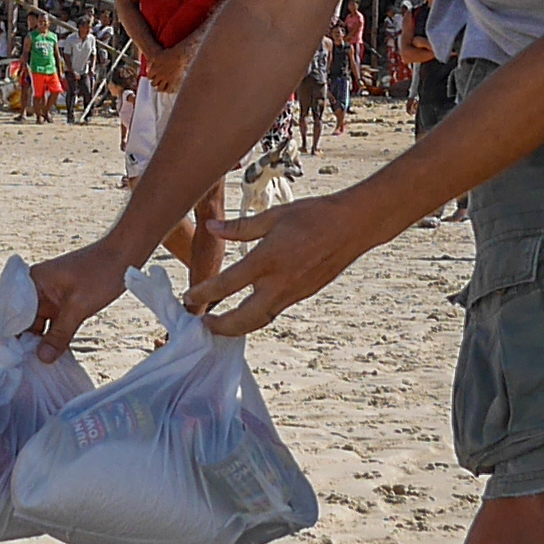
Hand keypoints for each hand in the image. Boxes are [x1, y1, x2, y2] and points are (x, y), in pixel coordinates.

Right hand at [18, 237, 136, 359]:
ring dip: (40, 342)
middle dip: (26, 344)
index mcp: (32, 282)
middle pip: (24, 322)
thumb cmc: (101, 272)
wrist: (124, 255)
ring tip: (39, 366)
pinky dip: (53, 336)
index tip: (14, 361)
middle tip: (26, 369)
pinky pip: (51, 322)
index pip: (12, 315)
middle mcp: (36, 288)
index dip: (11, 338)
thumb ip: (60, 333)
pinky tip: (54, 354)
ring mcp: (49, 295)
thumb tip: (42, 359)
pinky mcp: (62, 302)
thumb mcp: (79, 306)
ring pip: (38, 324)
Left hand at [180, 188, 386, 337]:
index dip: (203, 294)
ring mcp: (293, 293)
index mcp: (267, 260)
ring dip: (238, 327)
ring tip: (221, 323)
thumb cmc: (315, 215)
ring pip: (259, 320)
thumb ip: (240, 227)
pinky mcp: (304, 295)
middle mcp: (279, 283)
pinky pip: (275, 311)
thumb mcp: (274, 216)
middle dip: (219, 327)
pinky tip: (249, 309)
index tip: (188, 298)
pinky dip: (257, 316)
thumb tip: (213, 228)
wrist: (354, 226)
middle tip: (203, 325)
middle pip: (242, 319)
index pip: (226, 285)